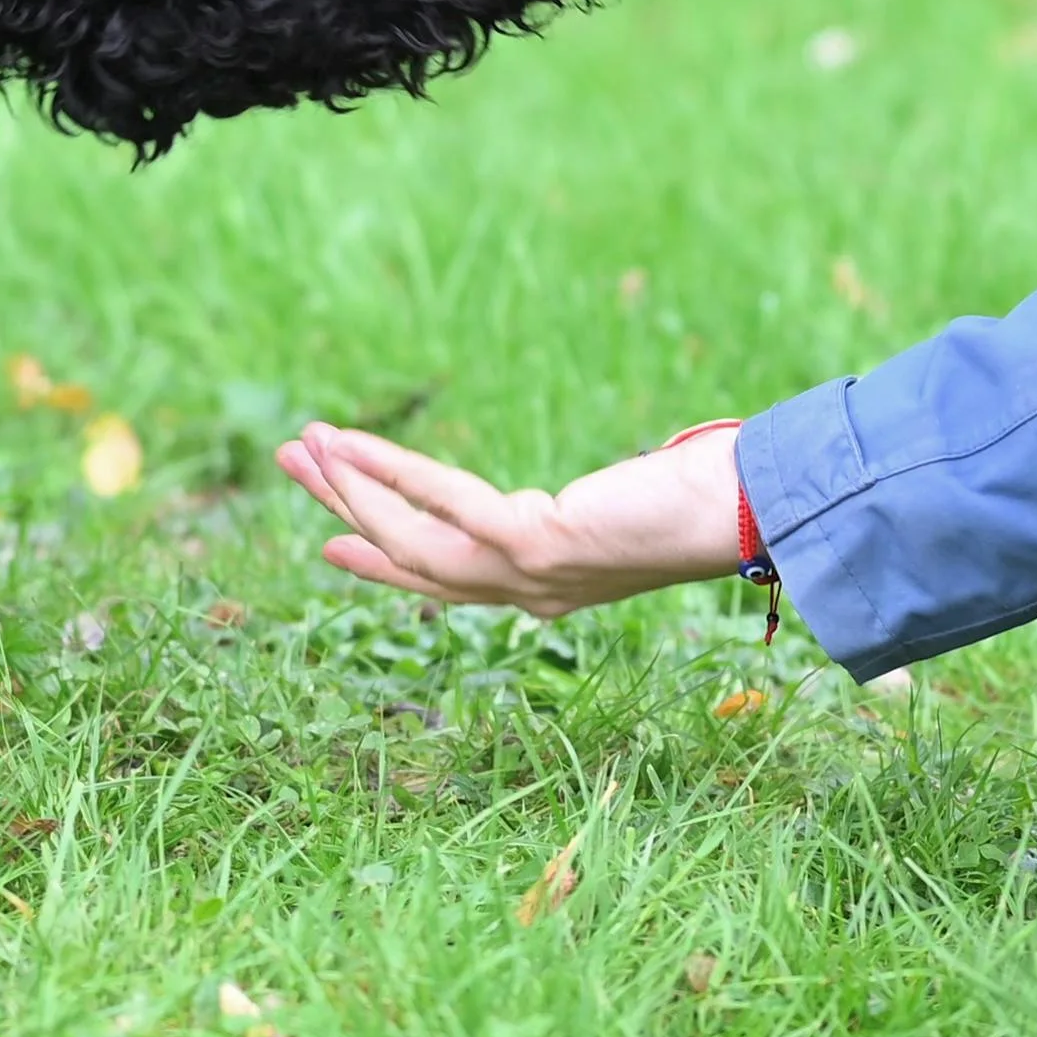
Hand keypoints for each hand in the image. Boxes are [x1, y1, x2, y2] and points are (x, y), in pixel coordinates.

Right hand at [279, 418, 749, 618]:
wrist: (743, 512)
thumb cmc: (698, 503)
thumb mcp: (617, 513)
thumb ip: (577, 513)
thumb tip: (564, 497)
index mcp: (543, 588)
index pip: (444, 580)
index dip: (382, 566)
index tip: (333, 542)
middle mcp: (527, 591)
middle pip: (411, 557)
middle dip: (346, 508)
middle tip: (293, 463)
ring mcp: (525, 574)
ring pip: (410, 539)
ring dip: (351, 489)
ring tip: (306, 445)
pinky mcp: (533, 541)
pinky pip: (441, 504)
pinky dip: (390, 472)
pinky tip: (353, 444)